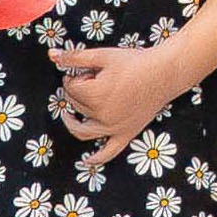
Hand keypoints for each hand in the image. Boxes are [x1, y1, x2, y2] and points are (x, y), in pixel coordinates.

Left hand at [45, 36, 190, 162]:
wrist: (164, 73)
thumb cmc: (134, 62)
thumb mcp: (102, 56)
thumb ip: (75, 57)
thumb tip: (52, 55)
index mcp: (94, 95)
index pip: (70, 88)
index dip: (77, 76)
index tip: (89, 71)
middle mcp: (102, 115)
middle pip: (77, 106)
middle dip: (79, 91)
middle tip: (94, 79)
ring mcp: (113, 128)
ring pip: (83, 130)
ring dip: (72, 123)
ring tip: (69, 115)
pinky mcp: (126, 134)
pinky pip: (108, 152)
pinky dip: (96, 158)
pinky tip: (86, 162)